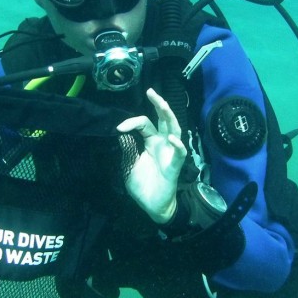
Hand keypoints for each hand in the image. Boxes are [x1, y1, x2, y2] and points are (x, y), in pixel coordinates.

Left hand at [116, 88, 186, 223]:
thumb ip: (126, 149)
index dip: (131, 122)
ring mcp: (170, 153)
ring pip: (174, 130)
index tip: (118, 128)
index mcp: (151, 142)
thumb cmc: (142, 185)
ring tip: (162, 105)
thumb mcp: (128, 164)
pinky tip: (172, 139)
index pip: (144, 124)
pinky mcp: (175, 166)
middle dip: (158, 104)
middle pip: (163, 120)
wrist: (152, 205)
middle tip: (151, 91)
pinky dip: (177, 145)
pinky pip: (179, 153)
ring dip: (169, 117)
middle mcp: (162, 144)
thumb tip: (120, 134)